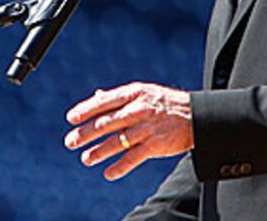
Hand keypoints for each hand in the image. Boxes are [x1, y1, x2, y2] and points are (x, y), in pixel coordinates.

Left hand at [64, 82, 193, 180]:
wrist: (195, 116)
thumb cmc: (165, 103)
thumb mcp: (144, 92)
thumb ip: (120, 97)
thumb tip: (97, 95)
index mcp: (134, 93)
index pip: (104, 101)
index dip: (86, 110)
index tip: (71, 118)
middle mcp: (139, 109)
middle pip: (106, 123)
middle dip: (86, 133)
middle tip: (70, 142)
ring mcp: (147, 127)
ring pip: (117, 142)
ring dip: (98, 152)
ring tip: (86, 159)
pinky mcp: (155, 145)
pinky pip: (132, 158)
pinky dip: (119, 167)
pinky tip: (108, 173)